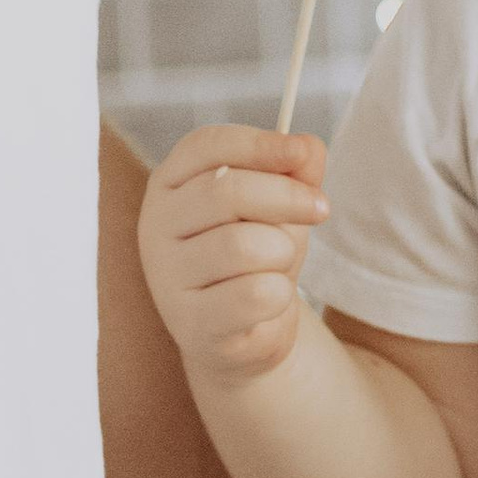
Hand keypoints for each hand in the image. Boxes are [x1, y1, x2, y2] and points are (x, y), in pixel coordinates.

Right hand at [137, 125, 328, 389]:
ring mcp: (167, 276)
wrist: (245, 333)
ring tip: (278, 264)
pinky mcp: (190, 322)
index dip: (258, 144)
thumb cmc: (258, 257)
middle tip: (321, 208)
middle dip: (287, 197)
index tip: (302, 152)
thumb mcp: (279, 206)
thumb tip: (308, 147)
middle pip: (226, 192)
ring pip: (243, 245)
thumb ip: (294, 171)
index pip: (207, 146)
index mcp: (171, 183)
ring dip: (282, 252)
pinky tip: (269, 301)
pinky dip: (279, 294)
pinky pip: (254, 294)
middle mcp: (156, 224)